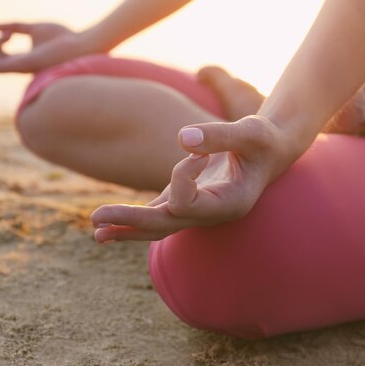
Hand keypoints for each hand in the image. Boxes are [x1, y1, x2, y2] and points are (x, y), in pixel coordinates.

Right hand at [0, 22, 103, 79]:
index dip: (1, 37)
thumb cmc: (64, 38)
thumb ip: (16, 26)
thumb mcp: (35, 28)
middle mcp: (19, 66)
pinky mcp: (20, 65)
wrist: (80, 46)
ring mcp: (19, 67)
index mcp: (24, 59)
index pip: (0, 53)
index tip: (9, 31)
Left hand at [91, 116, 298, 241]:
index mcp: (230, 204)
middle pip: (165, 224)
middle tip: (96, 218)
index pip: (187, 202)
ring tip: (95, 233)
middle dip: (130, 220)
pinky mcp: (187, 202)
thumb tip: (182, 139)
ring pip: (158, 226)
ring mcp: (198, 211)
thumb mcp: (250, 131)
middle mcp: (211, 215)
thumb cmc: (263, 140)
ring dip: (126, 227)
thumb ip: (220, 135)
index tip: (196, 149)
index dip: (182, 174)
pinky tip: (107, 226)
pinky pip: (158, 215)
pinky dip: (134, 220)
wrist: (269, 151)